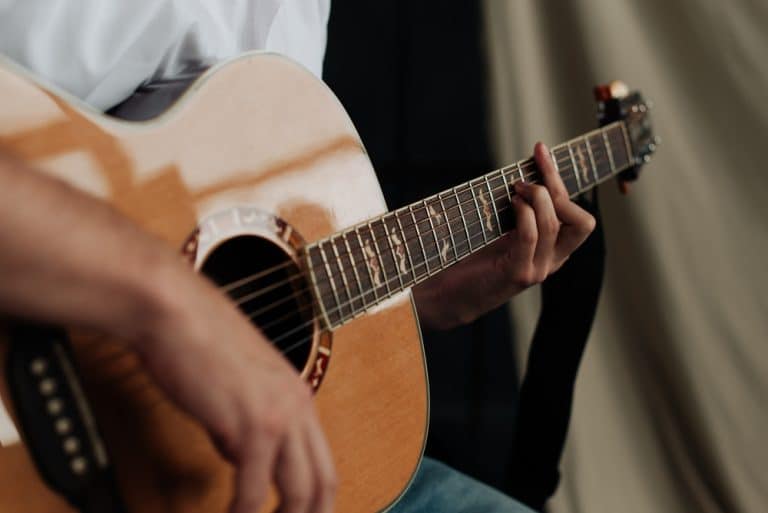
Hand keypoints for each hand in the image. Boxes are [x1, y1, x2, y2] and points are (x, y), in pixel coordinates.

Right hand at [136, 262, 337, 512]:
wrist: (175, 312)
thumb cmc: (194, 339)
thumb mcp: (235, 384)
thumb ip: (244, 421)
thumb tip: (237, 456)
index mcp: (298, 394)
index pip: (324, 461)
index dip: (317, 499)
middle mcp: (299, 405)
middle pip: (324, 482)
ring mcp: (280, 415)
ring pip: (301, 492)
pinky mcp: (252, 425)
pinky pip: (254, 490)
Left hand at [413, 142, 595, 329]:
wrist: (450, 296)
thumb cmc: (473, 260)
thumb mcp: (505, 230)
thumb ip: (522, 211)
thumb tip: (526, 171)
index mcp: (554, 251)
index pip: (579, 216)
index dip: (561, 180)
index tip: (540, 152)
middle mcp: (552, 261)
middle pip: (582, 221)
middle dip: (556, 187)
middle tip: (526, 175)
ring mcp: (537, 269)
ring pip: (554, 223)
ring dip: (535, 198)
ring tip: (514, 190)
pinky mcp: (517, 273)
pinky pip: (531, 235)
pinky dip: (524, 214)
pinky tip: (511, 204)